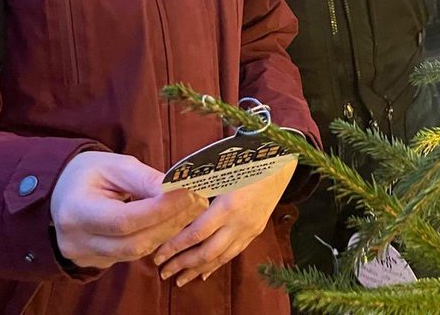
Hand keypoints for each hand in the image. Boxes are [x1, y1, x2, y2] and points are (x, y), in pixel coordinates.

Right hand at [50, 151, 207, 269]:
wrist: (60, 192)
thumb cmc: (87, 173)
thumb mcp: (114, 165)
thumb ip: (144, 179)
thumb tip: (177, 190)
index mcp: (76, 212)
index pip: (125, 219)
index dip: (160, 209)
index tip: (188, 193)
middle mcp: (78, 241)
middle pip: (134, 242)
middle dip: (171, 221)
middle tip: (198, 201)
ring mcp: (86, 256)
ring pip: (137, 252)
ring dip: (168, 231)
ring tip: (191, 209)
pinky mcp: (97, 262)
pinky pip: (132, 254)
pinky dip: (156, 237)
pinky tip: (172, 221)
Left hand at [152, 162, 295, 286]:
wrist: (281, 163)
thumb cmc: (248, 160)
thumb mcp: (222, 169)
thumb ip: (198, 185)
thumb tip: (168, 194)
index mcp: (228, 206)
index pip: (196, 234)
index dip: (175, 247)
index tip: (158, 254)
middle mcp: (239, 222)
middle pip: (207, 252)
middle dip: (183, 264)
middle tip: (163, 272)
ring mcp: (249, 229)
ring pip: (221, 258)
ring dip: (198, 270)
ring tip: (180, 279)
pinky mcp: (255, 231)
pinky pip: (233, 254)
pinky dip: (217, 265)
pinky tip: (204, 272)